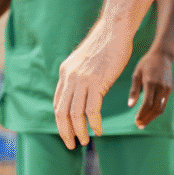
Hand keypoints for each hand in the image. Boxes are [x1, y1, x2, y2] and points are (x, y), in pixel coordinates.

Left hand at [53, 19, 134, 148]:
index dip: (61, 121)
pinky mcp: (96, 82)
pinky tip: (98, 130)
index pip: (58, 103)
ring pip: (75, 114)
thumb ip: (79, 76)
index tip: (66, 132)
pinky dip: (94, 123)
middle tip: (71, 144)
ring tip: (85, 141)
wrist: (115, 30)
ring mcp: (82, 80)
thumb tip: (80, 92)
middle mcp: (70, 77)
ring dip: (79, 131)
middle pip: (62, 112)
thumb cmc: (105, 45)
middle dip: (65, 131)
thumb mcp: (86, 62)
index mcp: (65, 73)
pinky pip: (92, 110)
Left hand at [128, 49, 173, 128]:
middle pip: (155, 108)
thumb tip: (130, 105)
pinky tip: (150, 114)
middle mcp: (161, 87)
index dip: (142, 114)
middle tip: (139, 125)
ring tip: (143, 123)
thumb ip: (133, 90)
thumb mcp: (136, 74)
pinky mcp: (170, 89)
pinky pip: (164, 103)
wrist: (163, 55)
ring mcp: (167, 88)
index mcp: (151, 83)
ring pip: (161, 108)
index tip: (136, 121)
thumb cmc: (146, 64)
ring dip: (152, 117)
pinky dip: (157, 111)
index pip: (147, 103)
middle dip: (147, 118)